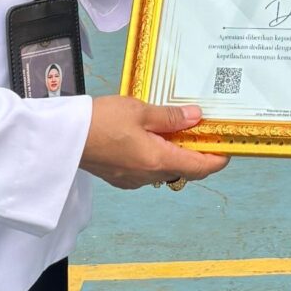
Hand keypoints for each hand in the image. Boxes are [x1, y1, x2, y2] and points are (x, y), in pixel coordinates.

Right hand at [79, 97, 228, 191]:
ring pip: (164, 169)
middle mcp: (148, 175)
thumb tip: (195, 117)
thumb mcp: (139, 111)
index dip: (218, 159)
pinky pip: (146, 170)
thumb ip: (169, 117)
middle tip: (202, 132)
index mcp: (158, 160)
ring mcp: (132, 179)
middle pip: (184, 169)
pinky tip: (149, 137)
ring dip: (174, 153)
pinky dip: (155, 156)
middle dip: (196, 154)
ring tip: (174, 129)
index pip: (200, 167)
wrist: (62, 138)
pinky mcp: (118, 177)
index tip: (228, 148)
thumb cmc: (99, 121)